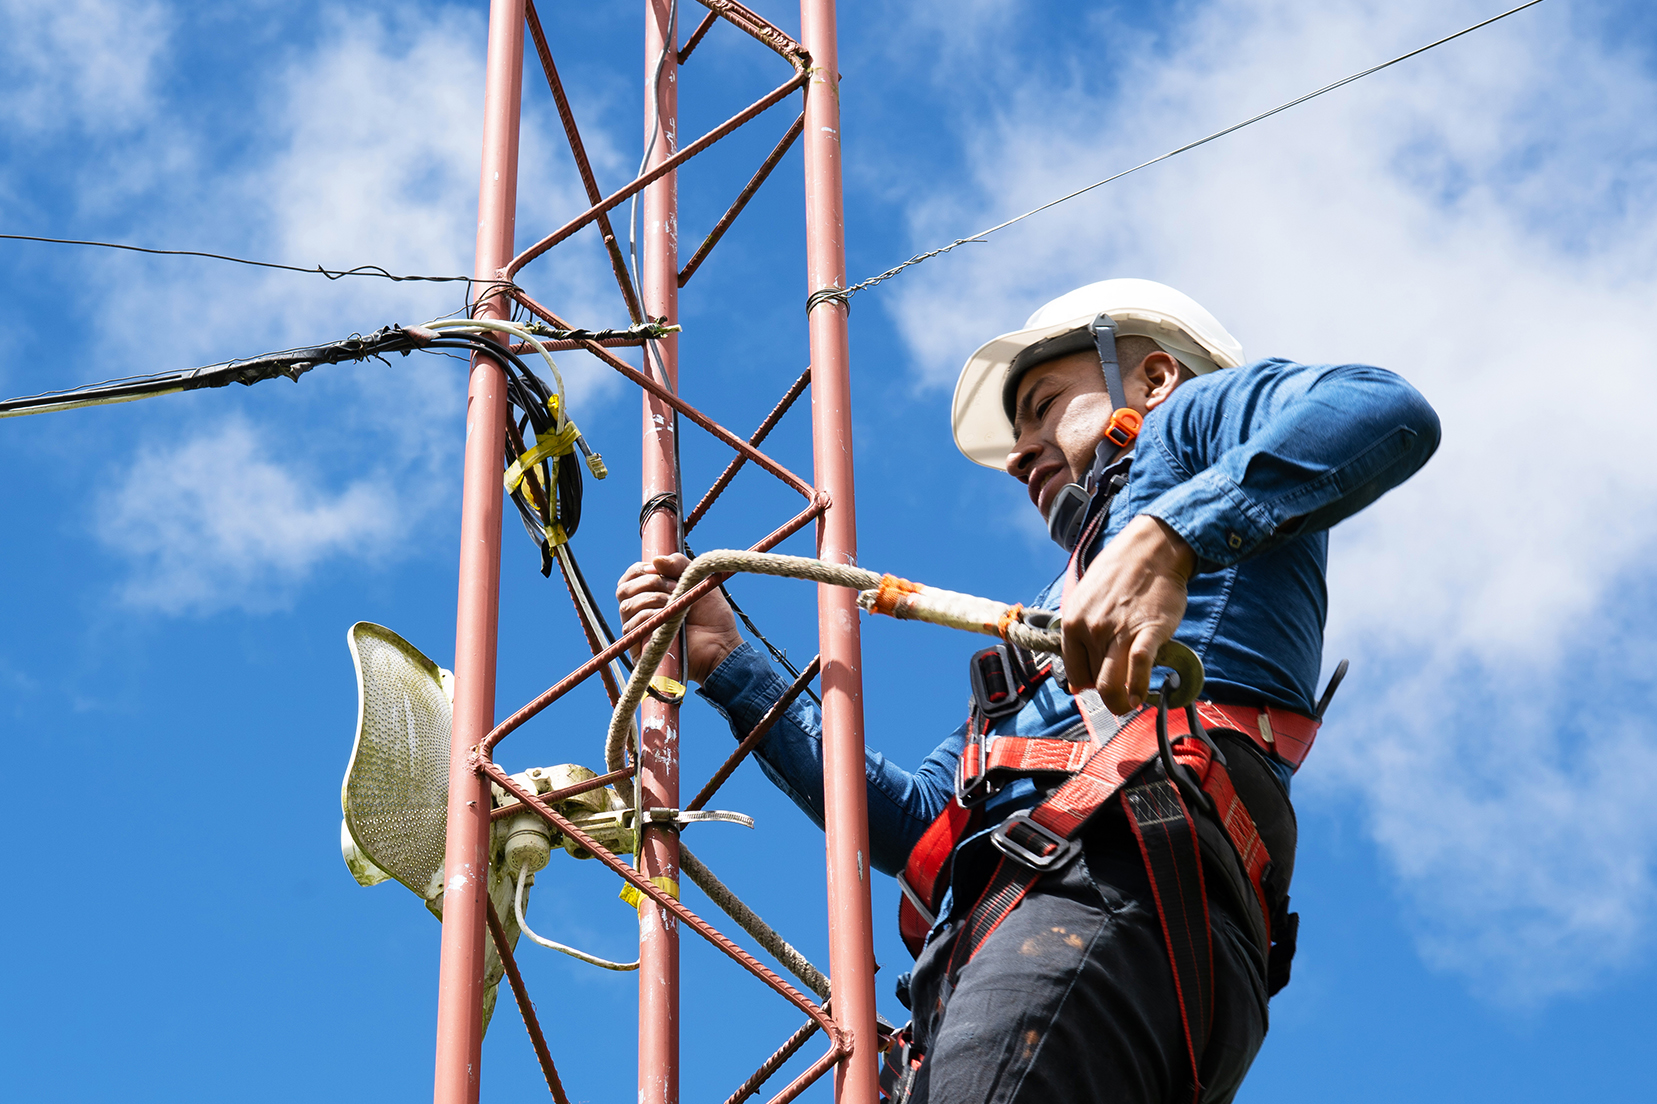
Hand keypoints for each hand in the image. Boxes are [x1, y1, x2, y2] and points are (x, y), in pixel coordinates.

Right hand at [616, 553, 744, 684]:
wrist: (720, 644)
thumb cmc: (712, 616)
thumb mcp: (697, 579)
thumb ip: (679, 564)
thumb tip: (655, 560)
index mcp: (651, 595)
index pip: (630, 578)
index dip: (640, 570)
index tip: (657, 569)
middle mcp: (641, 612)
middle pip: (624, 590)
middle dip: (649, 583)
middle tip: (673, 587)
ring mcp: (640, 630)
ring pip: (626, 606)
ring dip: (651, 599)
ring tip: (674, 602)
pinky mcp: (640, 648)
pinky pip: (630, 626)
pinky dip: (648, 616)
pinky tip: (665, 618)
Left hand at [1059, 515, 1195, 713]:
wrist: (1151, 550)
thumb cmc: (1119, 574)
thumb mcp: (1085, 598)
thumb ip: (1079, 633)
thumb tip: (1075, 679)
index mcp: (1073, 622)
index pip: (1073, 672)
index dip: (1085, 685)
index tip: (1096, 686)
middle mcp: (1091, 630)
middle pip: (1093, 681)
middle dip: (1105, 692)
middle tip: (1119, 693)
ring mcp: (1118, 632)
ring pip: (1109, 685)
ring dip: (1118, 702)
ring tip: (1127, 704)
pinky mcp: (1147, 632)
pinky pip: (1138, 669)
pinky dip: (1137, 688)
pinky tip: (1140, 697)